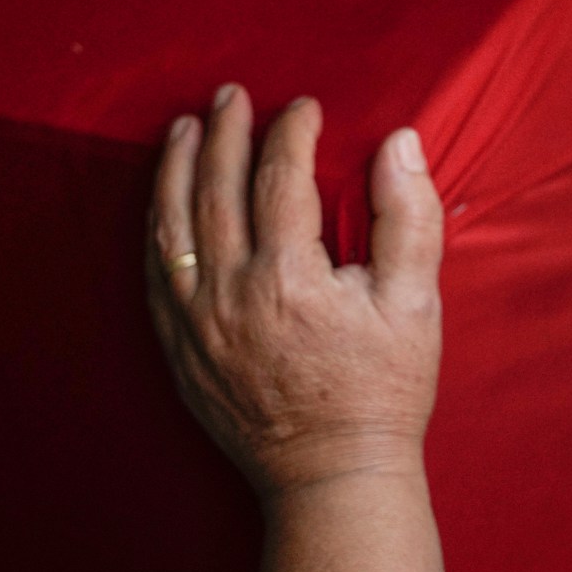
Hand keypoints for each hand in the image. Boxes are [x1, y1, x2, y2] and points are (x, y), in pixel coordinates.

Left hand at [145, 84, 444, 500]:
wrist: (332, 476)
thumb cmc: (384, 392)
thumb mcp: (416, 304)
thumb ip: (408, 216)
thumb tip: (398, 142)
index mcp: (290, 279)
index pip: (279, 177)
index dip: (291, 132)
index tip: (305, 107)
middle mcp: (230, 296)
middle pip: (216, 189)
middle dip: (225, 133)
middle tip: (232, 95)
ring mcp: (196, 325)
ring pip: (171, 226)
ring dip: (176, 169)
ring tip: (186, 128)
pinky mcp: (179, 351)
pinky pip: (155, 274)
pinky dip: (155, 228)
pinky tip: (163, 200)